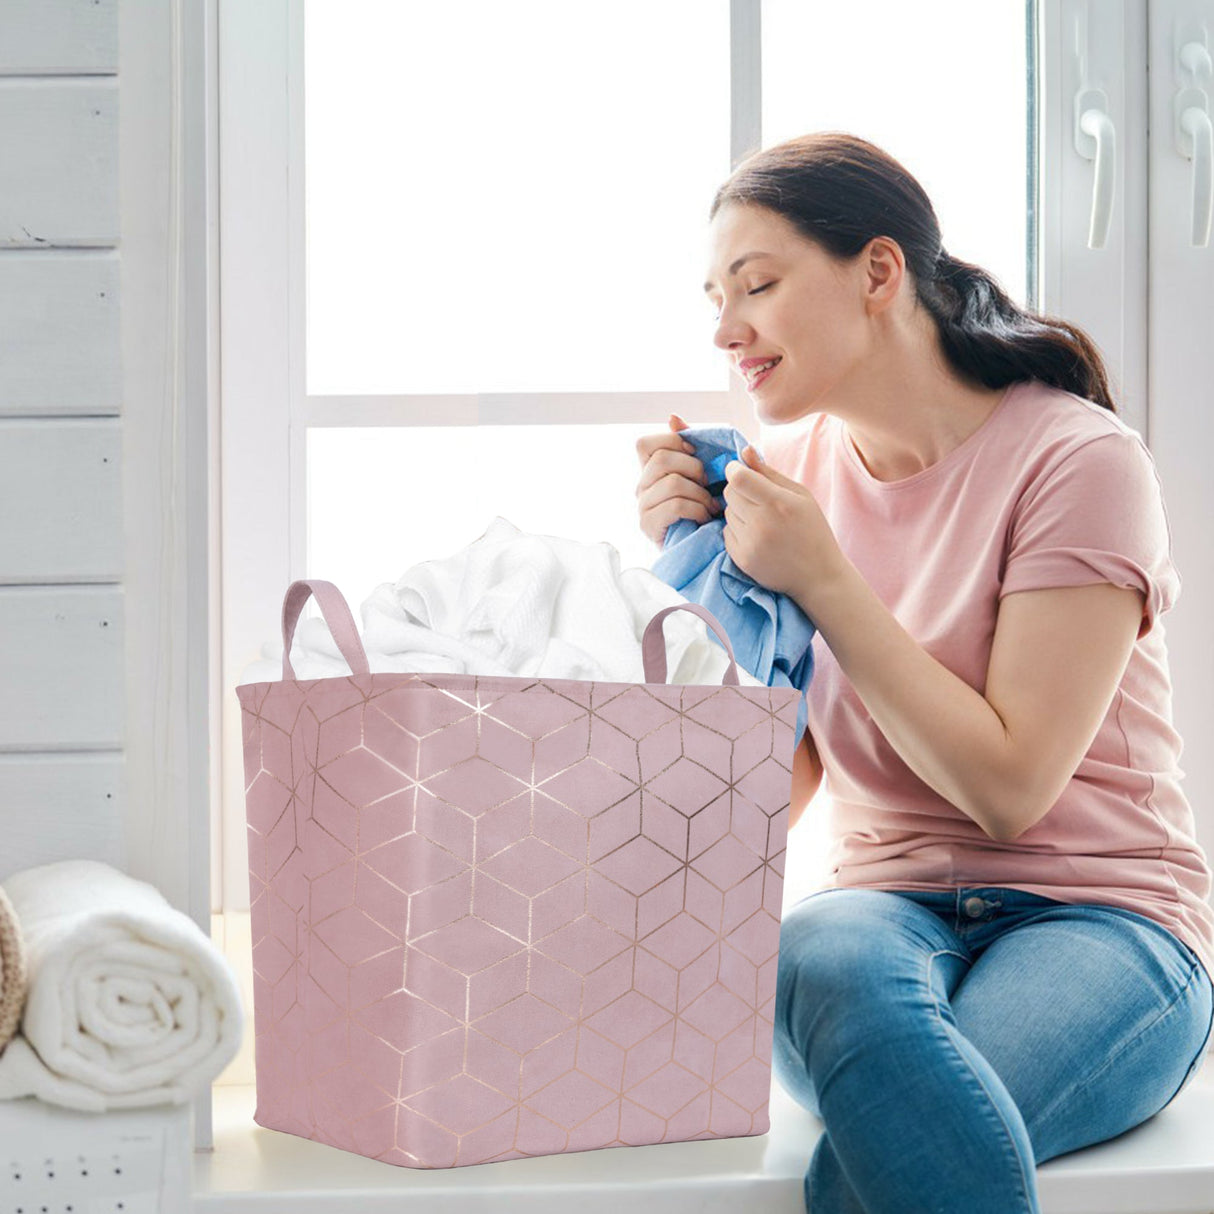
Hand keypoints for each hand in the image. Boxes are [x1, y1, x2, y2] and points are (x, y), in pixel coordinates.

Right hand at [635, 412, 723, 546]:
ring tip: (711, 506)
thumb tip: (673, 417)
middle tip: (709, 484)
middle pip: (661, 460)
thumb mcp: (703, 472)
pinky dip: (696, 509)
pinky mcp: (649, 526)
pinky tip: (704, 518)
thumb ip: (691, 445)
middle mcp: (641, 487)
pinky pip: (674, 506)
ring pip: (672, 483)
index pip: (645, 444)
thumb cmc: (707, 505)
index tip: (697, 454)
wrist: (708, 547)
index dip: (673, 443)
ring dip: (700, 494)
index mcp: (650, 470)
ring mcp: (642, 507)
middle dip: (694, 468)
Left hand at [722, 445, 842, 603]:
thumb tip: (744, 451)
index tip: (741, 471)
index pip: (739, 477)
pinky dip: (737, 531)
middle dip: (738, 489)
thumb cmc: (812, 530)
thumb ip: (769, 473)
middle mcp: (762, 524)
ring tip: (761, 520)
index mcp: (779, 503)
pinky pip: (726, 533)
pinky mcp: (742, 560)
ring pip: (727, 512)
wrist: (818, 575)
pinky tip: (757, 536)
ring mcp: (750, 543)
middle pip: (729, 493)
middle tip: (756, 498)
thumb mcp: (800, 496)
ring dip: (738, 511)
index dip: (735, 470)